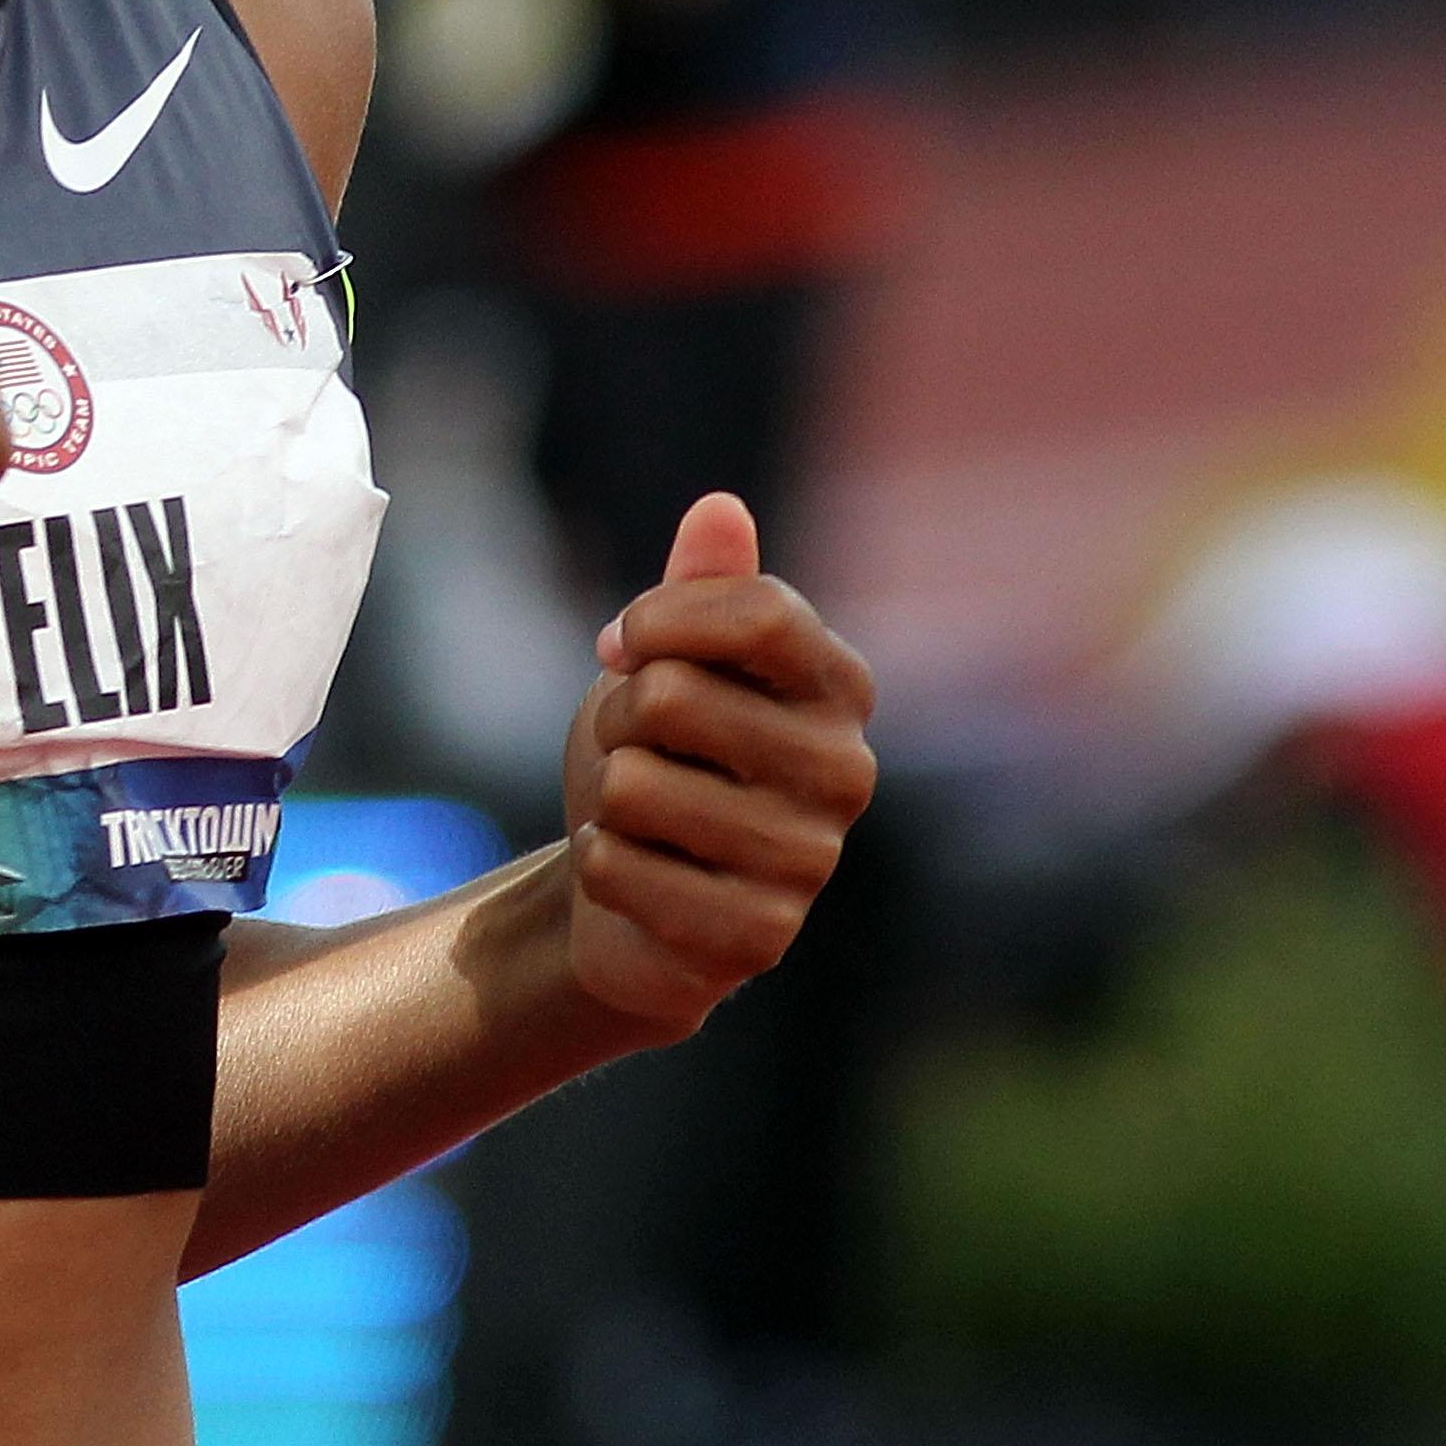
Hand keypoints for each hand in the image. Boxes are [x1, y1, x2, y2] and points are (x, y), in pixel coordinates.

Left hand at [557, 493, 877, 1041]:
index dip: (661, 617)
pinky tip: (638, 875)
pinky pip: (618, 867)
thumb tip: (719, 508)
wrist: (638, 894)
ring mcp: (808, 861)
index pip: (760, 612)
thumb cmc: (664, 758)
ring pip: (633, 785)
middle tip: (638, 747)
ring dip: (607, 796)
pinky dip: (599, 863)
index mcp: (841, 688)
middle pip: (674, 695)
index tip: (623, 644)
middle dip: (620, 716)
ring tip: (641, 815)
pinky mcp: (757, 937)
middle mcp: (846, 772)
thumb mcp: (674, 658)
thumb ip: (701, 588)